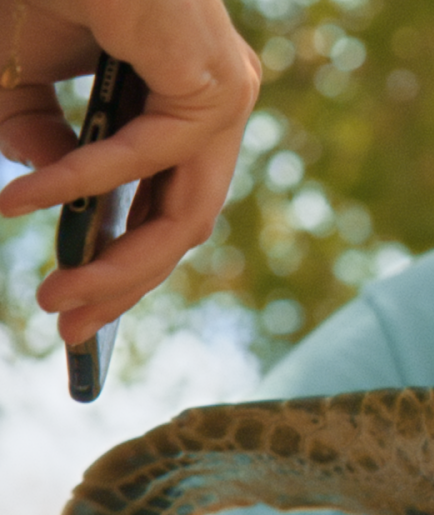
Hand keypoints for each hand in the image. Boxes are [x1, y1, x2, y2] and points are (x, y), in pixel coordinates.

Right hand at [0, 0, 259, 343]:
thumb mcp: (25, 82)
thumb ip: (39, 144)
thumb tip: (47, 196)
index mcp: (184, 108)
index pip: (165, 208)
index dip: (122, 268)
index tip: (80, 319)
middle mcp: (217, 106)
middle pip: (180, 226)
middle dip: (121, 285)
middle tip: (65, 328)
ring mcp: (226, 96)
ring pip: (184, 214)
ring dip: (116, 264)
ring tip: (52, 299)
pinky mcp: (216, 82)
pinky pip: (151, 155)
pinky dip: (82, 180)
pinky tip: (23, 202)